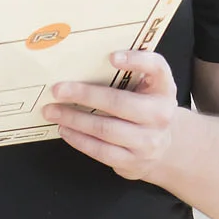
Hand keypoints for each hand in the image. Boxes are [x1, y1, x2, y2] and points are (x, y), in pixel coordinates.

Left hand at [43, 50, 182, 181]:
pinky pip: (100, 151)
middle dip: (84, 95)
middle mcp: (160, 114)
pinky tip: (65, 129)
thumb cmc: (148, 109)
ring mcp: (148, 141)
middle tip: (58, 90)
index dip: (136, 61)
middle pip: (119, 103)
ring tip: (53, 111)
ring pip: (104, 129)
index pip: (157, 68)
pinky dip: (79, 139)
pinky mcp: (133, 161)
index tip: (112, 57)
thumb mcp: (150, 89)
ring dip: (74, 119)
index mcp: (164, 89)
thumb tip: (86, 64)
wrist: (164, 148)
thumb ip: (131, 74)